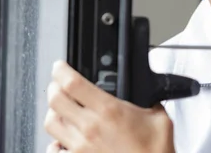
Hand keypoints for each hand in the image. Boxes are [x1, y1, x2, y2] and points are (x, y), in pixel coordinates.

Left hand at [44, 61, 174, 152]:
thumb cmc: (155, 152)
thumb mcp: (159, 118)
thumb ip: (149, 102)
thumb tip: (148, 95)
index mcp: (109, 111)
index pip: (73, 83)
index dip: (61, 70)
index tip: (61, 66)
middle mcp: (90, 128)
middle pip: (55, 100)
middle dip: (54, 87)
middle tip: (58, 84)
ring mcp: (80, 147)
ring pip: (50, 123)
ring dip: (53, 112)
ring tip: (60, 109)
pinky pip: (54, 149)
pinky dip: (55, 141)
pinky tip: (63, 138)